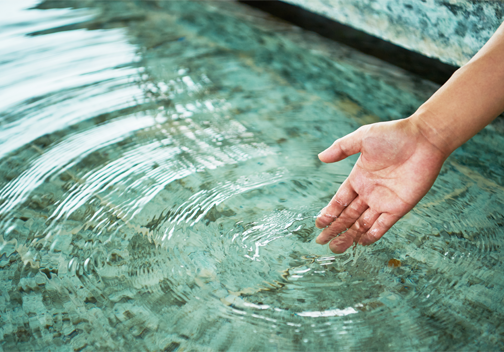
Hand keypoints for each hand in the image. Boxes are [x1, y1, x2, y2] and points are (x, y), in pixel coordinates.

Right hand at [315, 117, 446, 252]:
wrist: (424, 139)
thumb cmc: (394, 135)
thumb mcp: (363, 138)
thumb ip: (341, 148)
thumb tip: (320, 157)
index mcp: (358, 178)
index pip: (340, 201)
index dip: (329, 213)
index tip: (319, 224)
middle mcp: (369, 192)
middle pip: (348, 216)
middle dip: (335, 229)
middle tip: (322, 242)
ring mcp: (384, 201)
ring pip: (362, 224)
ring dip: (350, 236)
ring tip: (337, 248)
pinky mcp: (399, 207)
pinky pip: (383, 225)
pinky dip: (373, 235)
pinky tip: (361, 243)